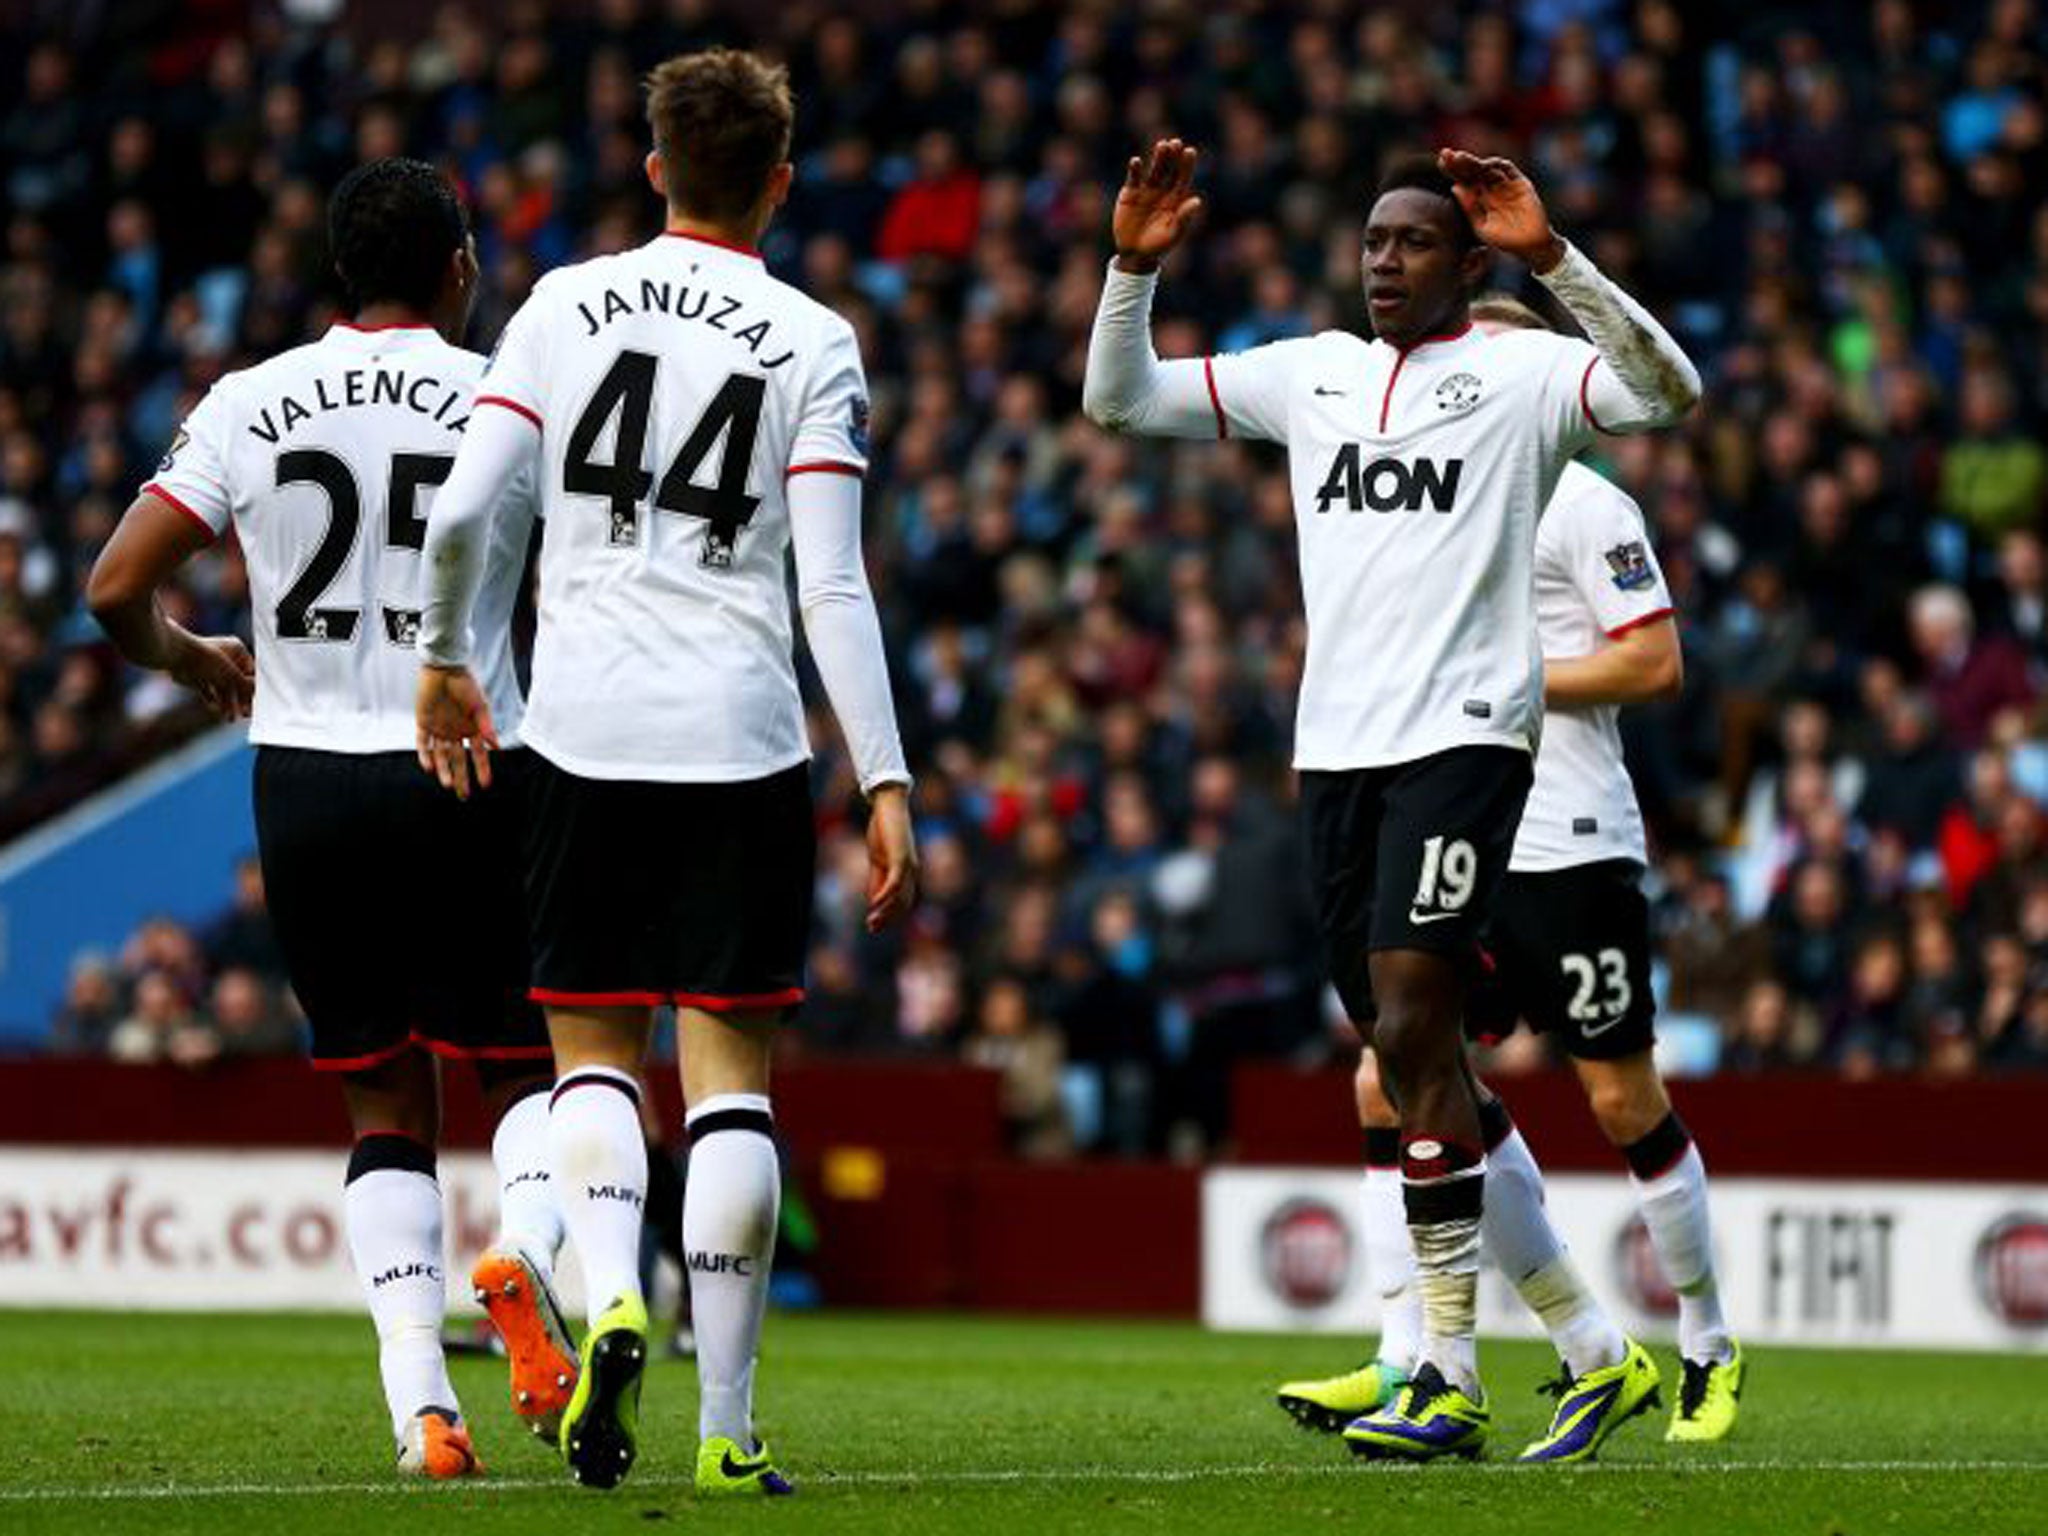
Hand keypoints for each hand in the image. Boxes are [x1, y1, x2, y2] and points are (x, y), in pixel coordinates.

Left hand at [166, 630, 254, 720]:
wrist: (176, 654)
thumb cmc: (206, 658)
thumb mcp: (231, 674)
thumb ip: (245, 685)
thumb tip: (256, 692)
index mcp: (237, 650)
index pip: (250, 672)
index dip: (253, 688)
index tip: (257, 702)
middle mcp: (225, 658)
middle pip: (237, 682)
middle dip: (241, 700)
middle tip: (245, 714)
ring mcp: (211, 668)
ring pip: (223, 689)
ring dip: (228, 704)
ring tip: (230, 718)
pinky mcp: (198, 677)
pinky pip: (209, 692)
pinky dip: (213, 701)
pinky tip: (215, 710)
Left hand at [415, 664, 497, 799]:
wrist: (443, 667)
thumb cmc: (465, 684)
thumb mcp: (479, 705)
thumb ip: (486, 726)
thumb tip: (495, 745)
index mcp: (472, 729)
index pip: (478, 754)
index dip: (482, 769)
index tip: (486, 784)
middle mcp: (456, 732)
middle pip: (459, 760)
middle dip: (461, 778)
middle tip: (463, 795)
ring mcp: (439, 729)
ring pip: (441, 755)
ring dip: (444, 770)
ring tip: (447, 784)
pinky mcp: (424, 722)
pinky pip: (423, 742)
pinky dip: (425, 754)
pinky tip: (429, 767)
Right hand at [863, 783, 918, 933]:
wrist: (889, 806)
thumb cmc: (883, 829)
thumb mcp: (878, 858)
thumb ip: (877, 878)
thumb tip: (874, 900)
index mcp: (907, 872)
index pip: (902, 901)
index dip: (889, 915)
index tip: (873, 926)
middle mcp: (911, 871)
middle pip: (903, 903)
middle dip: (887, 918)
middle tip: (871, 928)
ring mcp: (908, 865)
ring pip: (900, 896)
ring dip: (885, 911)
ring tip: (871, 921)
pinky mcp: (901, 858)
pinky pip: (895, 882)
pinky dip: (885, 895)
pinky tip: (874, 904)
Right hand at [1112, 138, 1203, 272]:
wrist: (1135, 254)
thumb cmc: (1158, 246)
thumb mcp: (1173, 234)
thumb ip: (1184, 217)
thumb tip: (1197, 201)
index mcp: (1176, 199)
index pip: (1182, 178)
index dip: (1186, 165)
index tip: (1190, 151)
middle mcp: (1162, 190)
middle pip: (1168, 169)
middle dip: (1172, 156)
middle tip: (1176, 142)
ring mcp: (1145, 190)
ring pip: (1153, 170)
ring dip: (1157, 157)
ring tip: (1162, 145)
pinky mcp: (1129, 193)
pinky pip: (1133, 179)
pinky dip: (1135, 170)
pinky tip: (1136, 161)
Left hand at [1437, 149, 1564, 271]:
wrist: (1530, 245)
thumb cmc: (1504, 239)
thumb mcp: (1481, 226)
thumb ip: (1469, 208)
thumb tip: (1454, 187)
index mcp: (1478, 198)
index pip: (1463, 180)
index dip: (1452, 170)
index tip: (1440, 162)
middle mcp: (1490, 188)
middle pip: (1472, 171)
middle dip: (1459, 162)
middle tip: (1445, 154)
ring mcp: (1504, 184)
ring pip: (1487, 168)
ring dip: (1473, 162)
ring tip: (1459, 157)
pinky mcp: (1519, 183)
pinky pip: (1507, 169)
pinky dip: (1496, 164)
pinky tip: (1483, 164)